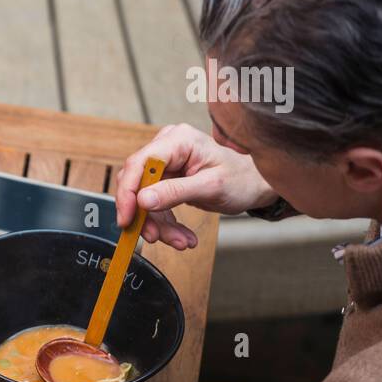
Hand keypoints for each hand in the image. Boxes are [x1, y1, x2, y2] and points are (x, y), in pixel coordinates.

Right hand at [114, 123, 276, 249]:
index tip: (127, 219)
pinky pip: (154, 204)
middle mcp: (167, 148)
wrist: (253, 185)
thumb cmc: (240, 179)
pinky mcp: (166, 179)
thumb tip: (142, 200)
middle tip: (154, 237)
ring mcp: (165, 164)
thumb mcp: (211, 187)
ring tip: (180, 241)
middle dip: (146, 215)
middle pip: (138, 184)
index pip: (139, 164)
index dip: (128, 193)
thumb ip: (175, 192)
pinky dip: (165, 223)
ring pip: (144, 199)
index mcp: (178, 140)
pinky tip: (181, 236)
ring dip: (159, 224)